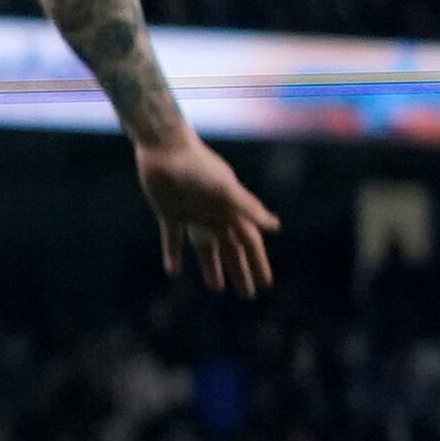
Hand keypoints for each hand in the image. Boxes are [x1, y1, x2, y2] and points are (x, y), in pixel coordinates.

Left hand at [134, 128, 276, 294]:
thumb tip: (275, 226)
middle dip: (240, 271)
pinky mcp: (169, 212)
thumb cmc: (197, 165)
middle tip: (248, 295)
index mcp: (230, 211)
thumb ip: (247, 206)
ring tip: (216, 289)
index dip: (258, 263)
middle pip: (230, 249)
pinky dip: (173, 254)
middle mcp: (214, 215)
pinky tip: (173, 271)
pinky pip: (172, 238)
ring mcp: (192, 214)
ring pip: (205, 247)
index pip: (250, 243)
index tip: (266, 284)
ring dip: (211, 267)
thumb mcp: (223, 188)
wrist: (164, 146)